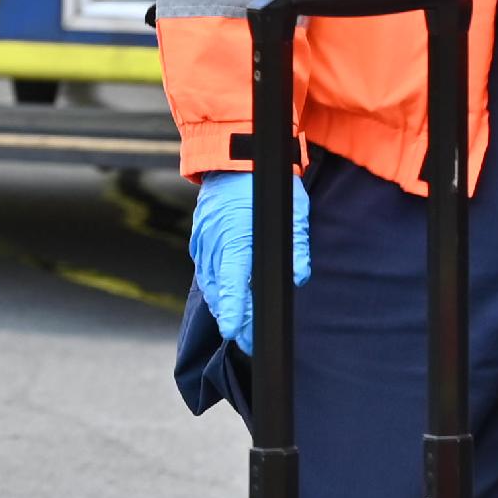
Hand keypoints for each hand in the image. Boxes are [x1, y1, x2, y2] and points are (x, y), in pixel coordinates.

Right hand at [187, 169, 310, 354]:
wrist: (236, 156)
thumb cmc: (267, 184)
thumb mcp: (293, 213)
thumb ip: (296, 247)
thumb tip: (298, 277)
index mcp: (236, 238)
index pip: (231, 286)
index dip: (234, 314)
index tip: (237, 335)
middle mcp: (214, 241)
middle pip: (218, 290)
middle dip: (231, 318)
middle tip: (246, 341)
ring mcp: (203, 237)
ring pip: (208, 281)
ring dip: (221, 304)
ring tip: (235, 324)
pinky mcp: (199, 233)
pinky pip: (203, 267)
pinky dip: (212, 285)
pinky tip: (221, 295)